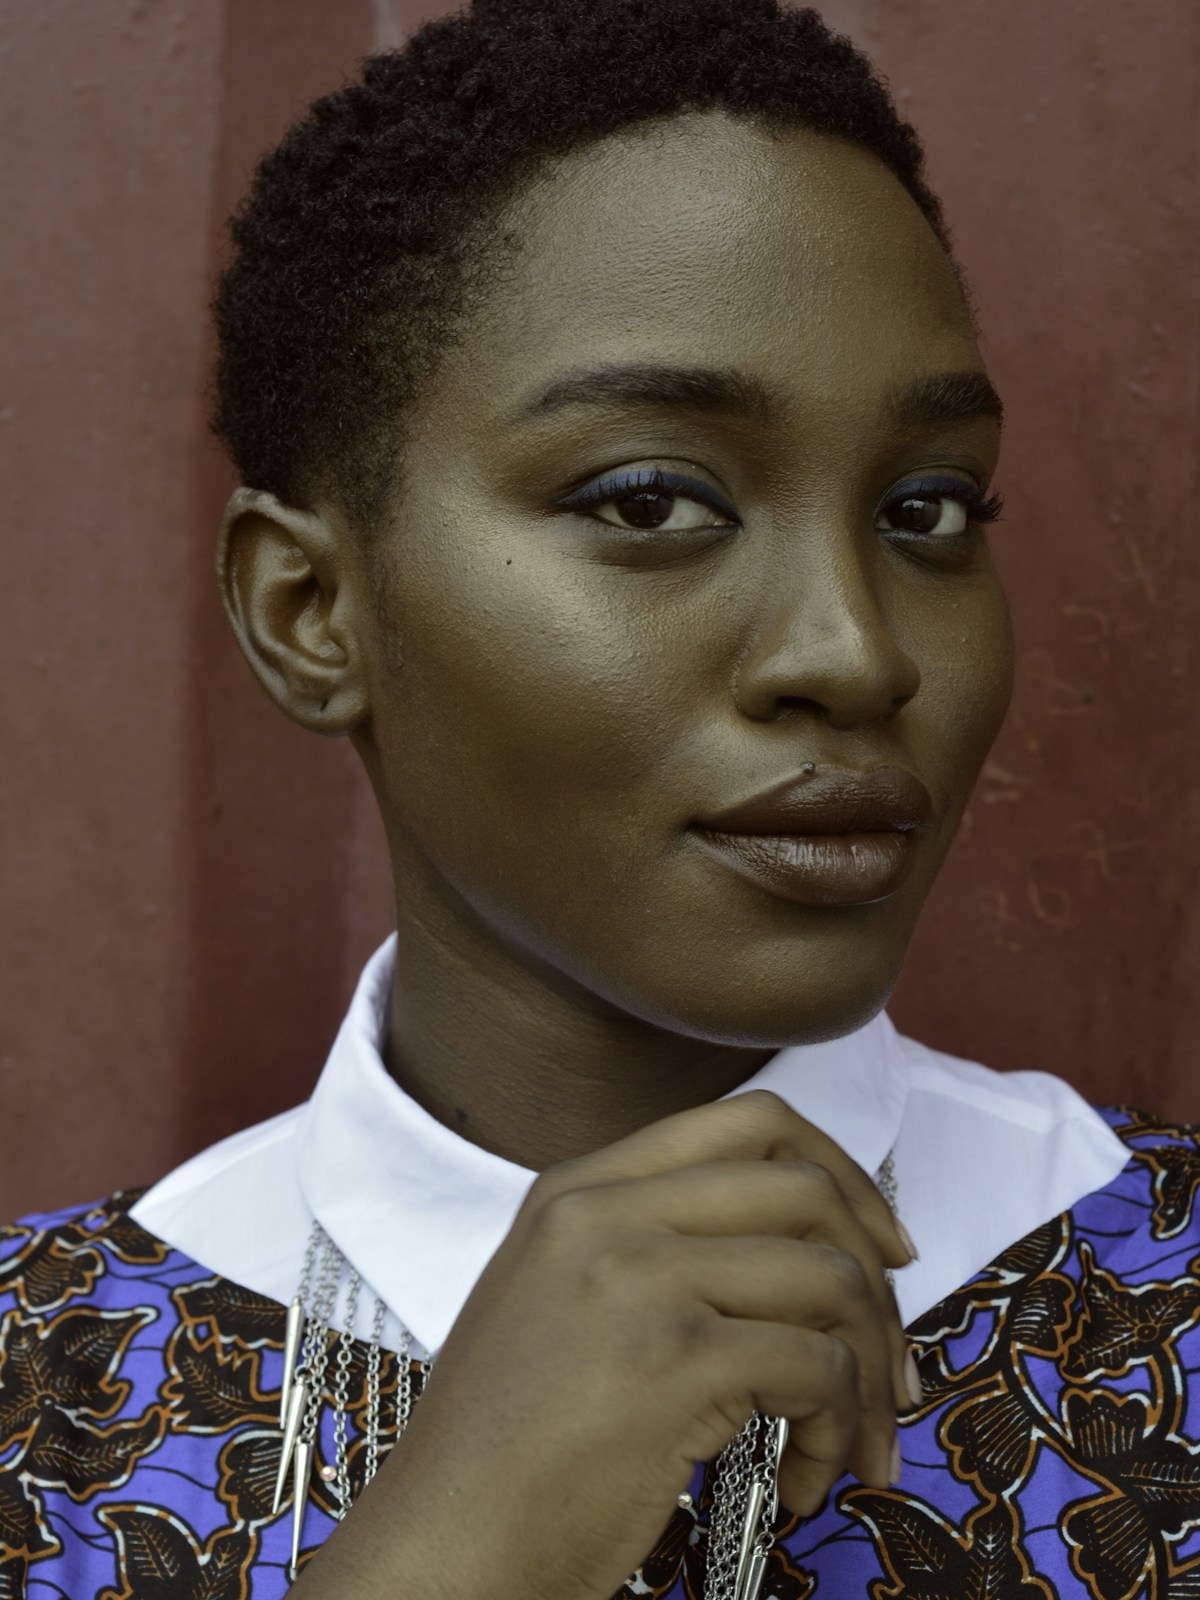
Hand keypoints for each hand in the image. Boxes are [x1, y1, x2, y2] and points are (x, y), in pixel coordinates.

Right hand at [291, 1090, 915, 1599]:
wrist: (442, 1542)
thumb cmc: (504, 1446)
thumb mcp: (555, 1298)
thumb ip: (647, 1247)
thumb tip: (797, 1252)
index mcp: (578, 1187)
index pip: (748, 1121)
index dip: (839, 1172)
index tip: (880, 1245)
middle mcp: (608, 1212)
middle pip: (806, 1188)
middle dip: (876, 1279)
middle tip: (891, 1364)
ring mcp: (641, 1279)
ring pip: (829, 1277)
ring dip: (869, 1373)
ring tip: (850, 1443)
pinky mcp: (675, 1361)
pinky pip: (818, 1366)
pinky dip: (836, 1430)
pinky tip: (801, 1484)